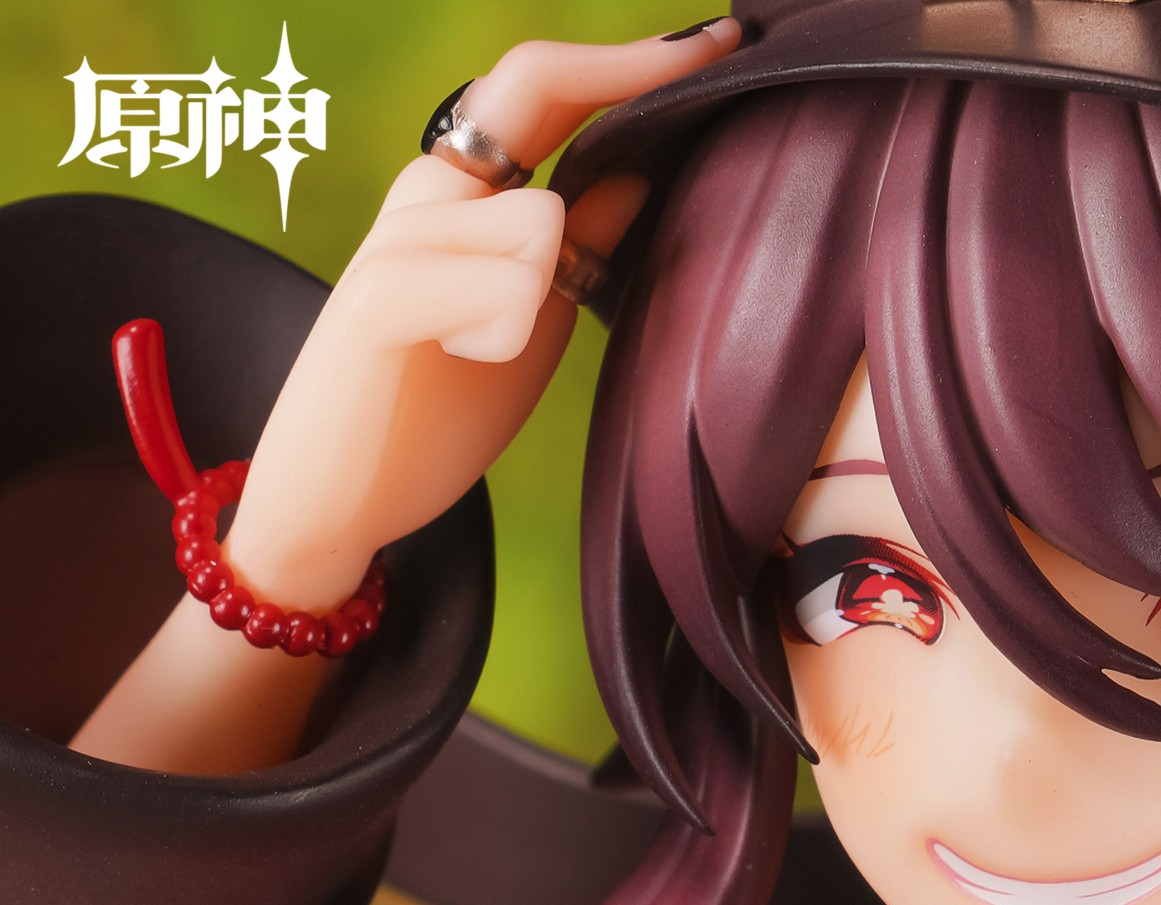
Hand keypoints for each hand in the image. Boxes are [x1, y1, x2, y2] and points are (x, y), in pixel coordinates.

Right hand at [223, 22, 740, 610]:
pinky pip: (502, 286)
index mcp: (465, 193)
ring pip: (539, 219)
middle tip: (713, 49)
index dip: (633, 60)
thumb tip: (644, 172)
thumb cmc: (436, 403)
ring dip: (541, 292)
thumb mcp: (534, 315)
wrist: (336, 497)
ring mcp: (395, 235)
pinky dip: (504, 330)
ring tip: (484, 348)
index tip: (719, 39)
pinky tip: (464, 361)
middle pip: (530, 85)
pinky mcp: (376, 295)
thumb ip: (579, 245)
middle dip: (628, 71)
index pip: (545, 87)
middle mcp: (426, 191)